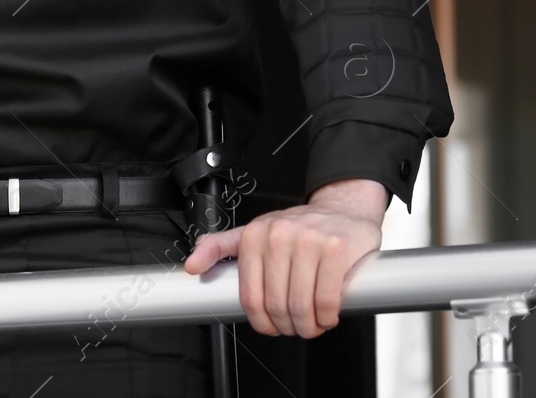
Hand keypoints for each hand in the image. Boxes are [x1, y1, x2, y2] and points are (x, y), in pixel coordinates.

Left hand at [183, 178, 387, 337]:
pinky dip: (327, 316)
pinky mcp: (337, 248)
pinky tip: (328, 314)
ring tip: (313, 323)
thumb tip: (192, 266)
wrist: (343, 209)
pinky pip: (327, 299)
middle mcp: (279, 234)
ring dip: (308, 326)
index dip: (262, 323)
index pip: (250, 297)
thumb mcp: (255, 232)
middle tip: (296, 327)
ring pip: (301, 306)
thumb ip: (220, 247)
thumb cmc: (300, 227)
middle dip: (287, 326)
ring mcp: (310, 240)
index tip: (272, 326)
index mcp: (255, 235)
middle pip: (277, 305)